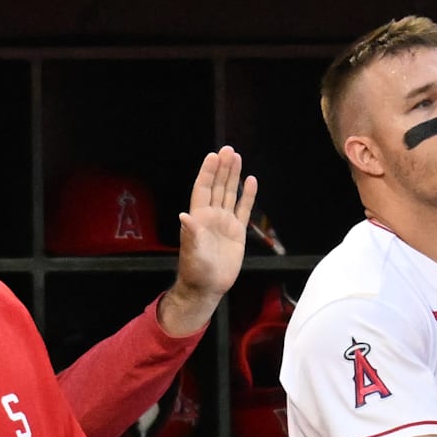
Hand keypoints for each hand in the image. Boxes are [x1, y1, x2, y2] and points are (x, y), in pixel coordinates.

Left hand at [159, 146, 257, 336]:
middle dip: (222, 168)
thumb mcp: (192, 253)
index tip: (213, 156)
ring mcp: (225, 222)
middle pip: (217, 186)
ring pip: (230, 193)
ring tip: (237, 158)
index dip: (208, 173)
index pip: (203, 189)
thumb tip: (185, 216)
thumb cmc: (197, 271)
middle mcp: (212, 216)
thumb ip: (191, 234)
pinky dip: (248, 195)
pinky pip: (243, 209)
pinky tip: (251, 181)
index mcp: (199, 218)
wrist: (208, 286)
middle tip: (228, 150)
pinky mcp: (237, 231)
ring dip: (233, 176)